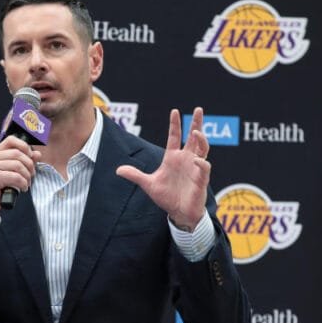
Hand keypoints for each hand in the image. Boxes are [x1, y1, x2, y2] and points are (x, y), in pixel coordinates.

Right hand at [0, 136, 41, 225]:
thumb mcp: (10, 173)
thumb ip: (23, 161)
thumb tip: (37, 154)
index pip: (11, 140)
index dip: (25, 147)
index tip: (31, 158)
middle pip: (18, 153)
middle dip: (29, 165)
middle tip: (31, 175)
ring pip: (18, 165)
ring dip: (27, 176)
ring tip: (26, 184)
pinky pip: (15, 177)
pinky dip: (23, 183)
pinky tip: (22, 189)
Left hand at [116, 107, 210, 230]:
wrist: (178, 213)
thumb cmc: (167, 197)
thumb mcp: (148, 184)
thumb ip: (135, 175)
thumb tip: (118, 170)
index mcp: (173, 157)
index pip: (175, 136)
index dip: (175, 124)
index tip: (174, 111)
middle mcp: (186, 159)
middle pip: (193, 137)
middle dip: (196, 123)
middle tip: (198, 109)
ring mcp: (195, 168)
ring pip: (202, 148)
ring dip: (201, 140)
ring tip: (196, 132)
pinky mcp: (201, 179)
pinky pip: (204, 167)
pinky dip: (201, 163)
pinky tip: (197, 160)